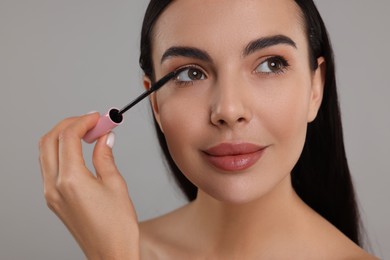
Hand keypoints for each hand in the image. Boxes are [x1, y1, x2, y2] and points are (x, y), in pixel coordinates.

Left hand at [39, 113, 138, 258]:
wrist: (110, 254)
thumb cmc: (117, 226)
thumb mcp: (116, 185)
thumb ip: (105, 157)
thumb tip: (105, 138)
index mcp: (71, 180)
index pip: (68, 137)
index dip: (83, 121)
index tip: (98, 117)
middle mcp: (54, 186)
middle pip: (49, 141)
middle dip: (69, 124)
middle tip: (91, 121)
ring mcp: (51, 194)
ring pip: (46, 153)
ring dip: (64, 137)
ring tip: (88, 134)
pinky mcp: (54, 200)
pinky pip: (50, 167)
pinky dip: (62, 153)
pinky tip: (81, 152)